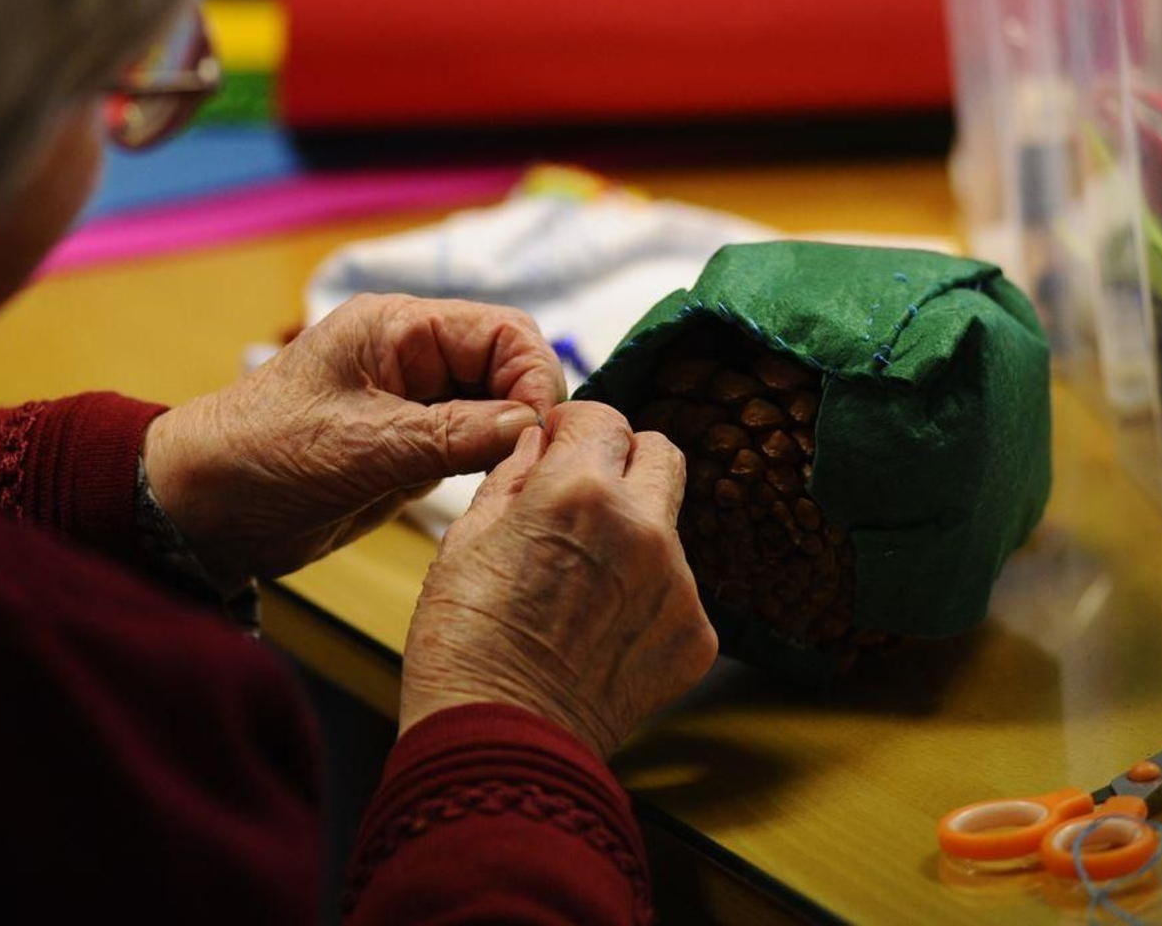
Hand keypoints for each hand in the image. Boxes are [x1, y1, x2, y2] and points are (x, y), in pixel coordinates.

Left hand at [143, 293, 564, 581]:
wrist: (201, 510)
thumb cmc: (262, 456)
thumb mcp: (362, 446)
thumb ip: (452, 433)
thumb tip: (532, 424)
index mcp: (397, 328)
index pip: (503, 331)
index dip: (534, 376)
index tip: (540, 430)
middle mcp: (412, 358)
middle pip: (508, 369)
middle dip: (528, 411)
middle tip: (530, 464)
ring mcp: (414, 404)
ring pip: (497, 412)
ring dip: (509, 444)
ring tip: (509, 482)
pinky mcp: (410, 448)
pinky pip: (472, 449)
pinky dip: (487, 470)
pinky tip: (485, 495)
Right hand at [399, 401, 718, 758]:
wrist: (500, 744)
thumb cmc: (464, 642)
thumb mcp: (467, 539)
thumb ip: (514, 477)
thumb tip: (538, 444)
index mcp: (580, 490)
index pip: (604, 417)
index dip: (574, 429)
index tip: (558, 447)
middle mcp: (644, 527)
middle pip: (662, 452)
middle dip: (623, 461)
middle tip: (584, 496)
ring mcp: (679, 585)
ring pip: (669, 524)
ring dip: (634, 532)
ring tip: (581, 583)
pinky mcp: (696, 637)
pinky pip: (678, 590)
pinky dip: (645, 596)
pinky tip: (600, 629)